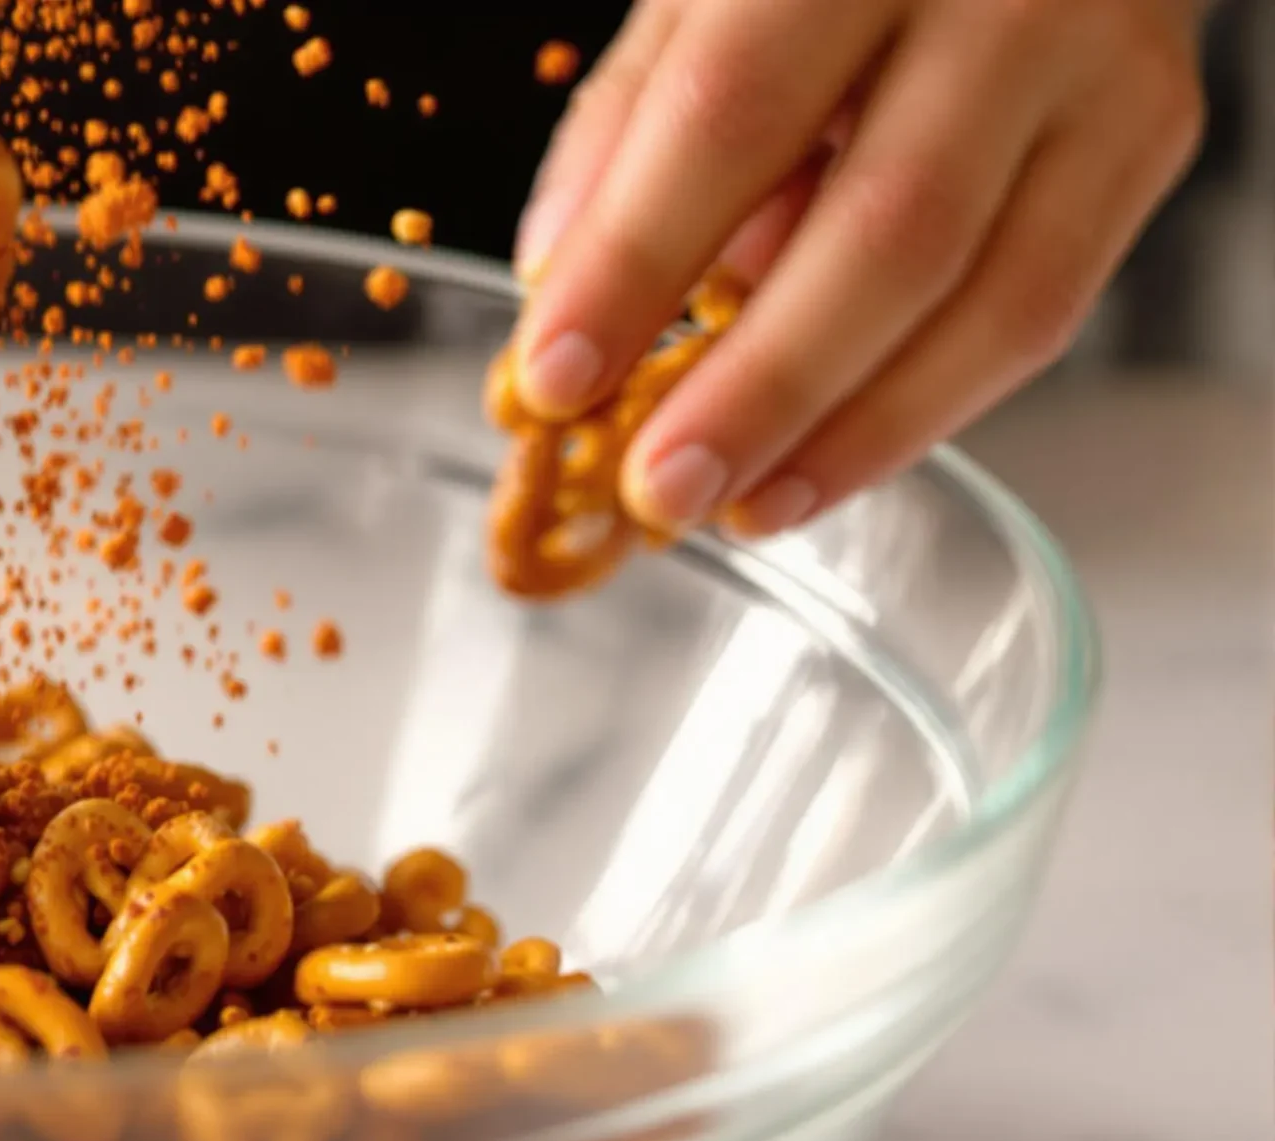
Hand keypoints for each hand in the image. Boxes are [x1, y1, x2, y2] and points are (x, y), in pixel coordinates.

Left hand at [506, 0, 1205, 536]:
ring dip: (849, 433)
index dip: (637, 260)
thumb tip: (563, 290)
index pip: (732, 111)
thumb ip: (633, 124)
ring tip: (737, 507)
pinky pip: (1041, 312)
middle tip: (662, 487)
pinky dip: (921, 410)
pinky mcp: (1148, 139)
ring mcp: (1101, 71)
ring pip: (993, 298)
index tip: (555, 379)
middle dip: (760, 387)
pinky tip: (821, 464)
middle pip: (888, 227)